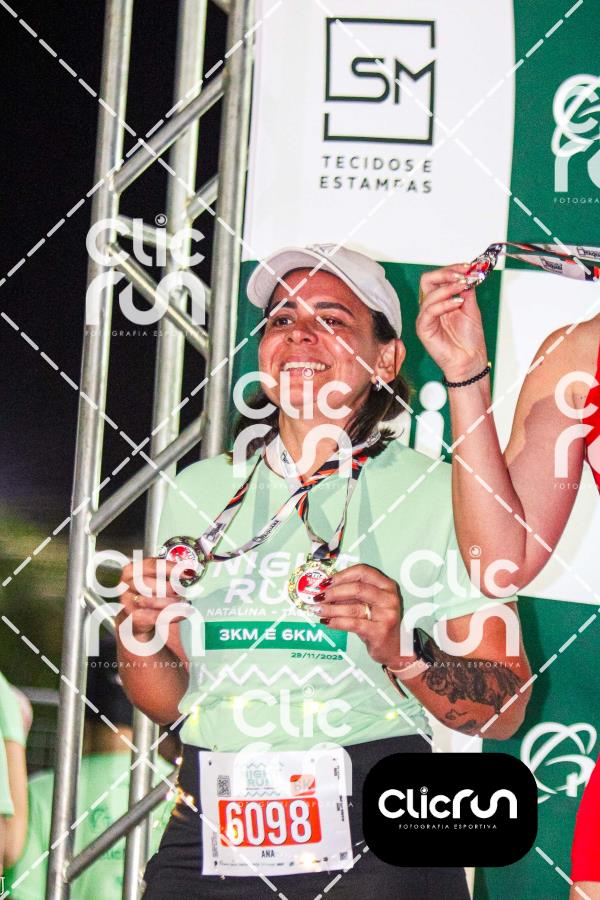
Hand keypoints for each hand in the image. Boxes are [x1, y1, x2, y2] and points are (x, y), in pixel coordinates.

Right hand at [117, 557, 189, 641]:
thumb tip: (190, 572)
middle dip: (173, 589)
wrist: (134, 619)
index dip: (173, 569)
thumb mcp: (155, 581)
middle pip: (155, 584)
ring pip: (155, 601)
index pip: (154, 565)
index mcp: (133, 570)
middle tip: (184, 592)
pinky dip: (173, 615)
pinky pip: (157, 616)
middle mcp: (127, 584)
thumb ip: (169, 575)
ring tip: (184, 603)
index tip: (188, 573)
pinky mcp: (133, 617)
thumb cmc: (147, 596)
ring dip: (174, 603)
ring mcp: (128, 601)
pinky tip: (182, 613)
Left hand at [311, 563, 414, 668]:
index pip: (362, 571)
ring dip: (331, 608)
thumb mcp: (368, 604)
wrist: (393, 648)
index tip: (326, 582)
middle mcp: (389, 598)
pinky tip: (327, 622)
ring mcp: (386, 615)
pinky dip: (337, 622)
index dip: (342, 575)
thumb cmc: (377, 622)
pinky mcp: (380, 632)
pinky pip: (353, 624)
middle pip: (357, 588)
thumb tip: (325, 589)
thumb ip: (351, 594)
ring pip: (353, 608)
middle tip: (318, 597)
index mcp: (386, 585)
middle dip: (334, 592)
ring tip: (317, 610)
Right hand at [416, 264, 488, 381]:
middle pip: (427, 280)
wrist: (470, 360)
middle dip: (446, 273)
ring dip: (448, 287)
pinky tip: (458, 303)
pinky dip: (444, 304)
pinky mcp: (423, 329)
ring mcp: (425, 318)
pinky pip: (429, 311)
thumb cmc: (469, 339)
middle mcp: (430, 307)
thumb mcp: (471, 308)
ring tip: (464, 288)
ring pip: (429, 294)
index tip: (468, 267)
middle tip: (462, 274)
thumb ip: (467, 291)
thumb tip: (468, 273)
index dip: (452, 269)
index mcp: (440, 301)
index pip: (438, 278)